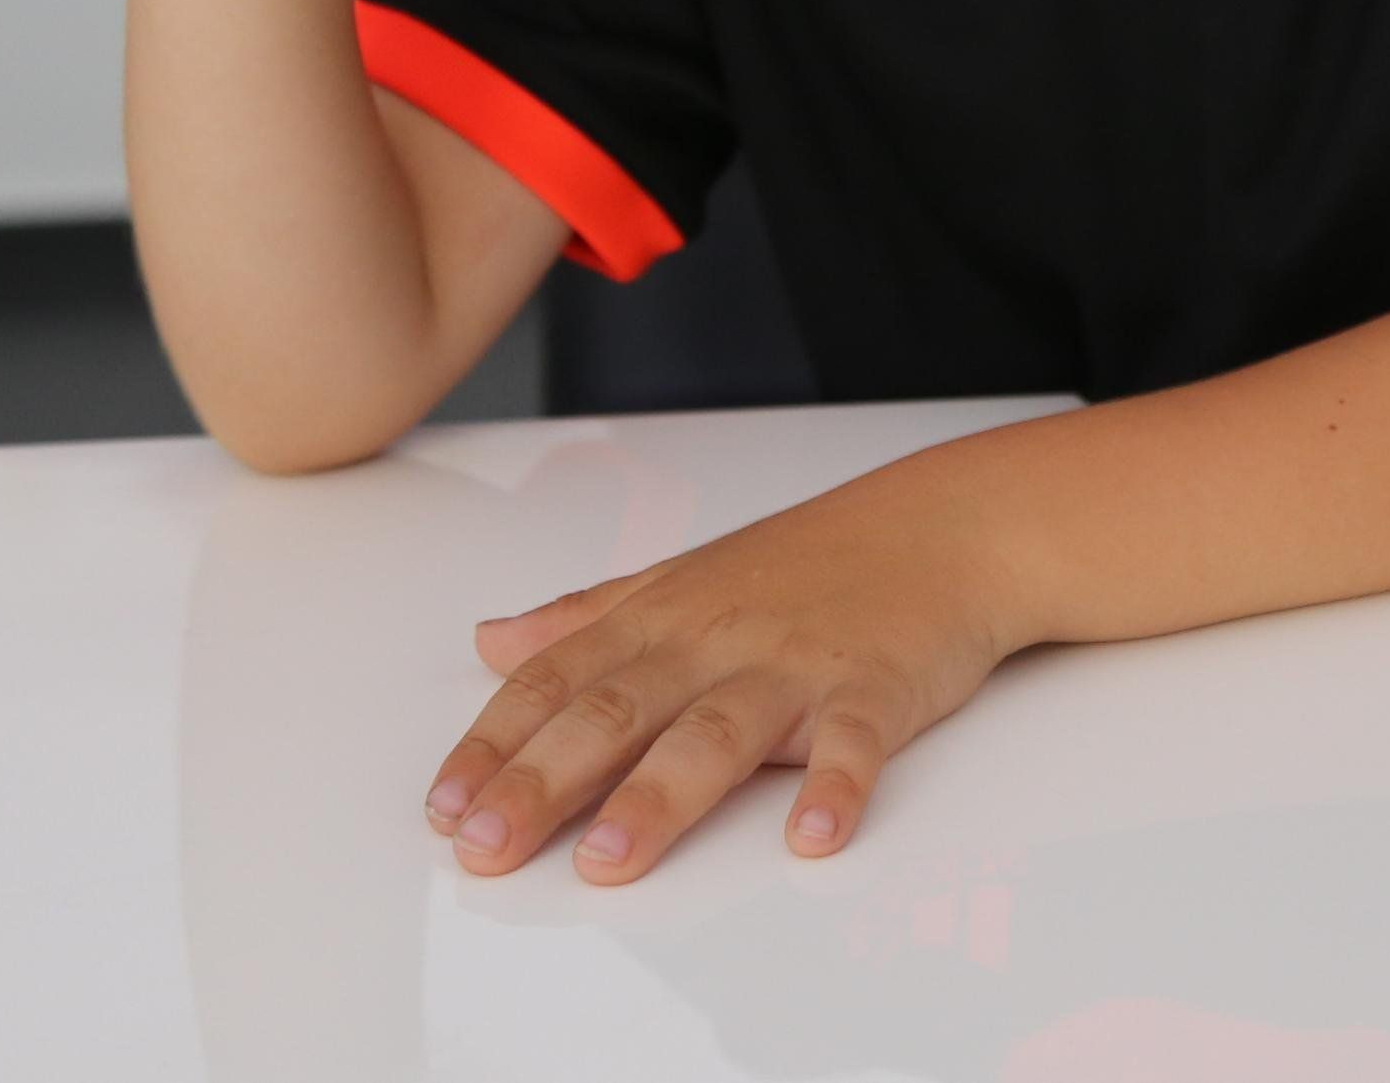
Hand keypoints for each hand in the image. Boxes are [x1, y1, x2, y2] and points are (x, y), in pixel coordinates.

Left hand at [424, 471, 1027, 883]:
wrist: (944, 527)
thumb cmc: (813, 561)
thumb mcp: (682, 578)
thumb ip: (584, 617)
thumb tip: (491, 642)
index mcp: (663, 618)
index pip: (559, 681)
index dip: (497, 744)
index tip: (445, 808)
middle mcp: (715, 640)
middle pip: (617, 712)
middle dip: (545, 781)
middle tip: (488, 847)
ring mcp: (795, 666)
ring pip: (717, 732)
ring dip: (661, 797)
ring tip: (610, 860)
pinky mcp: (875, 691)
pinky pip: (854, 744)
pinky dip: (836, 788)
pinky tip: (812, 835)